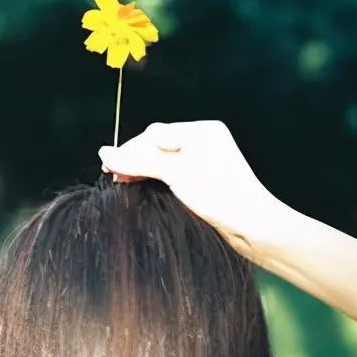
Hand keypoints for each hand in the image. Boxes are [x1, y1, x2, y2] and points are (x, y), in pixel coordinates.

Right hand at [98, 121, 290, 262]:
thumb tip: (104, 151)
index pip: (155, 133)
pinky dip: (159, 179)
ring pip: (166, 160)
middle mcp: (206, 141)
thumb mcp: (174, 173)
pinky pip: (176, 173)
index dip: (130, 149)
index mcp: (203, 130)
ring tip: (125, 183)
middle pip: (159, 145)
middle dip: (136, 159)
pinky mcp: (207, 181)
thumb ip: (139, 160)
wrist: (253, 226)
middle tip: (114, 178)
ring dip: (145, 170)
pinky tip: (146, 188)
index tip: (108, 168)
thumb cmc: (218, 194)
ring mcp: (207, 161)